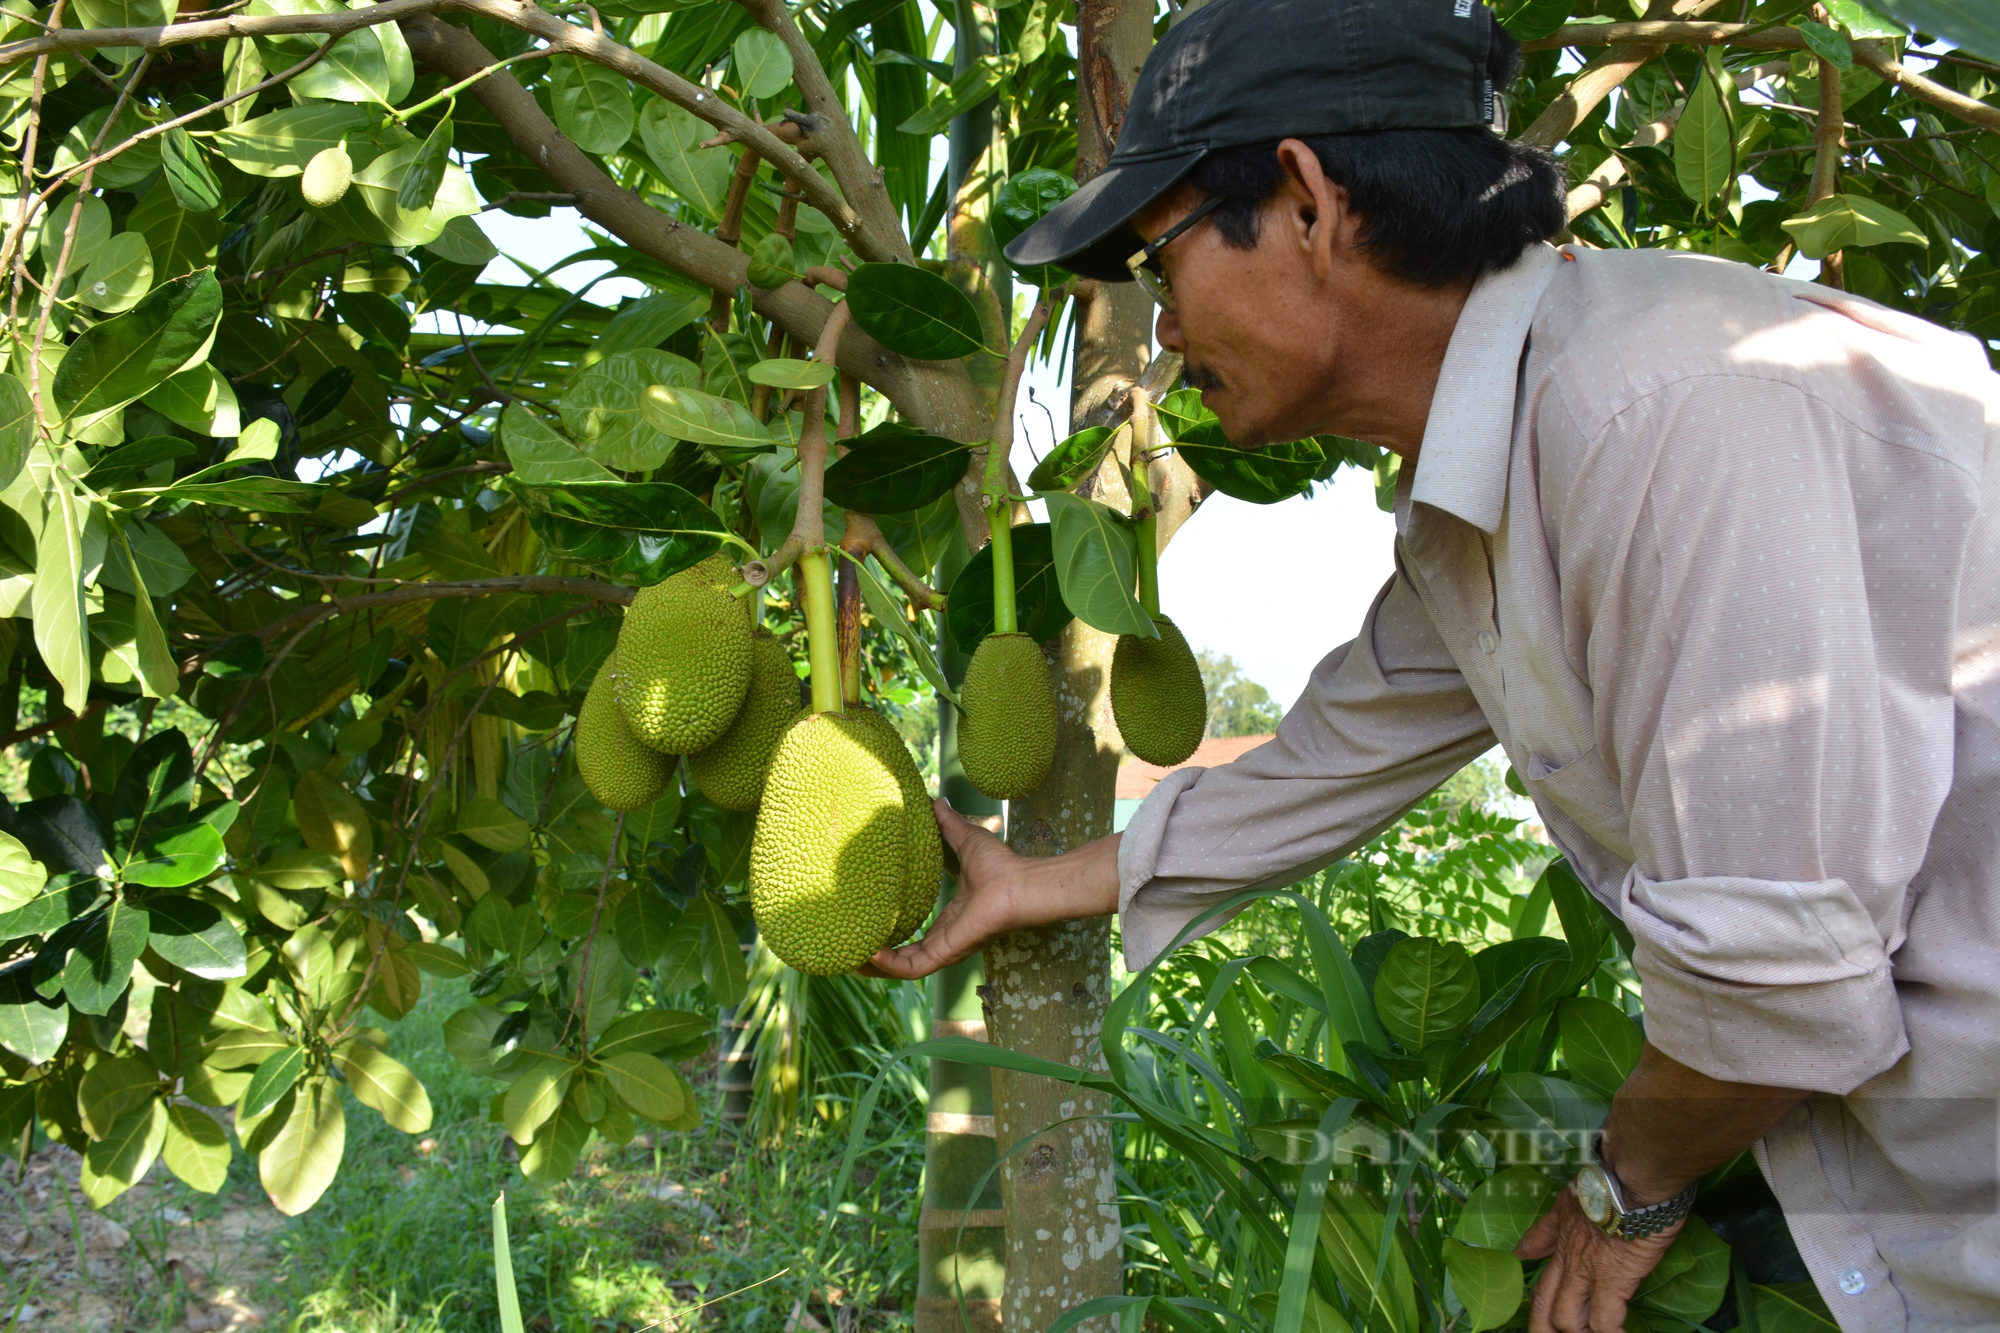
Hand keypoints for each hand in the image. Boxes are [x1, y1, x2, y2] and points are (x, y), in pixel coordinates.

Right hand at [859, 803, 1120, 979]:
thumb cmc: (1002, 866)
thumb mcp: (965, 841)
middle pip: (904, 958)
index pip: (915, 936)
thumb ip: (948, 825)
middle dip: (877, 958)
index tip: (868, 922)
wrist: (1022, 884)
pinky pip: (914, 967)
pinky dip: (891, 964)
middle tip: (850, 946)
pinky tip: (870, 954)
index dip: (891, 934)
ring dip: (877, 967)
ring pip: (905, 969)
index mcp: (949, 919)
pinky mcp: (947, 952)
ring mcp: (946, 948)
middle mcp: (945, 938)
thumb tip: (934, 800)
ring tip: (850, 958)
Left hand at [1514, 1185, 1681, 1332]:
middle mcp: (1567, 1258)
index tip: (1527, 1292)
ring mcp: (1587, 1271)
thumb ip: (1552, 1222)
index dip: (1529, 1283)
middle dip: (1542, 1327)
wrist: (1631, 1181)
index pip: (1534, 1259)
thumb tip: (1526, 1244)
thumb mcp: (1572, 1196)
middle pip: (1543, 1303)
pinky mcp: (1613, 1280)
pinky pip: (1604, 1321)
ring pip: (1566, 1318)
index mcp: (1560, 1234)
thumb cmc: (1610, 1183)